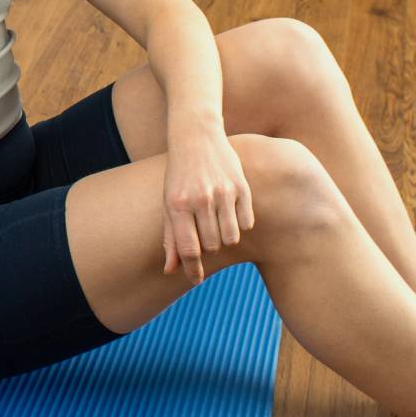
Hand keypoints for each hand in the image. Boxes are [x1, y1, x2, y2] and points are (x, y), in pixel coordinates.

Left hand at [161, 129, 255, 284]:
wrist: (196, 137)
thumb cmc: (178, 175)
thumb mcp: (168, 203)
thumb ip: (170, 237)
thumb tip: (171, 270)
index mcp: (178, 205)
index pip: (188, 249)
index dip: (192, 269)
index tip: (195, 280)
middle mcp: (201, 199)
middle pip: (212, 246)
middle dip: (209, 247)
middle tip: (204, 233)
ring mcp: (223, 192)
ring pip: (231, 238)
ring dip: (225, 238)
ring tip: (217, 223)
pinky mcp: (242, 187)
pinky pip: (247, 222)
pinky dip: (240, 224)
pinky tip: (230, 212)